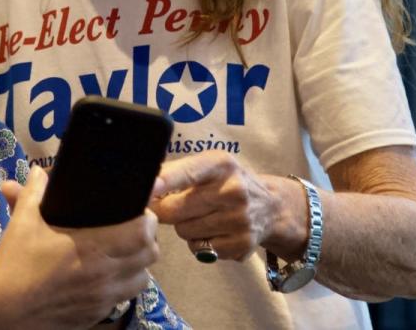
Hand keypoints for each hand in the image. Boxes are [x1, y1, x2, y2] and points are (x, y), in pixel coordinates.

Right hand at [0, 166, 157, 329]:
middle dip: (146, 238)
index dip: (144, 218)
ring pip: (144, 278)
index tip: (135, 209)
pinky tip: (108, 274)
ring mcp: (105, 298)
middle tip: (131, 226)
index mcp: (92, 249)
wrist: (7, 316)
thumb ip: (32, 194)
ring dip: (139, 263)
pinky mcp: (100, 314)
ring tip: (124, 250)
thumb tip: (37, 171)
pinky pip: (128, 296)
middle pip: (151, 254)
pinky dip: (126, 283)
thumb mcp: (21, 224)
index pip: (142, 232)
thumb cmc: (16, 267)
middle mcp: (106, 275)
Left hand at [150, 151, 284, 261]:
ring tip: (200, 216)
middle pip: (176, 209)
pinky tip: (212, 231)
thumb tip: (144, 186)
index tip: (149, 187)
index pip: (188, 172)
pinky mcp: (241, 245)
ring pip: (184, 231)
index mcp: (221, 164)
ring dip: (183, 226)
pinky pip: (199, 249)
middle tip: (171, 205)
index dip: (166, 181)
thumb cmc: (228, 182)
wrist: (271, 206)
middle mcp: (233, 191)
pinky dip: (199, 243)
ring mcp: (239, 220)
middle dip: (164, 210)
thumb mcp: (210, 165)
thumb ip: (177, 172)